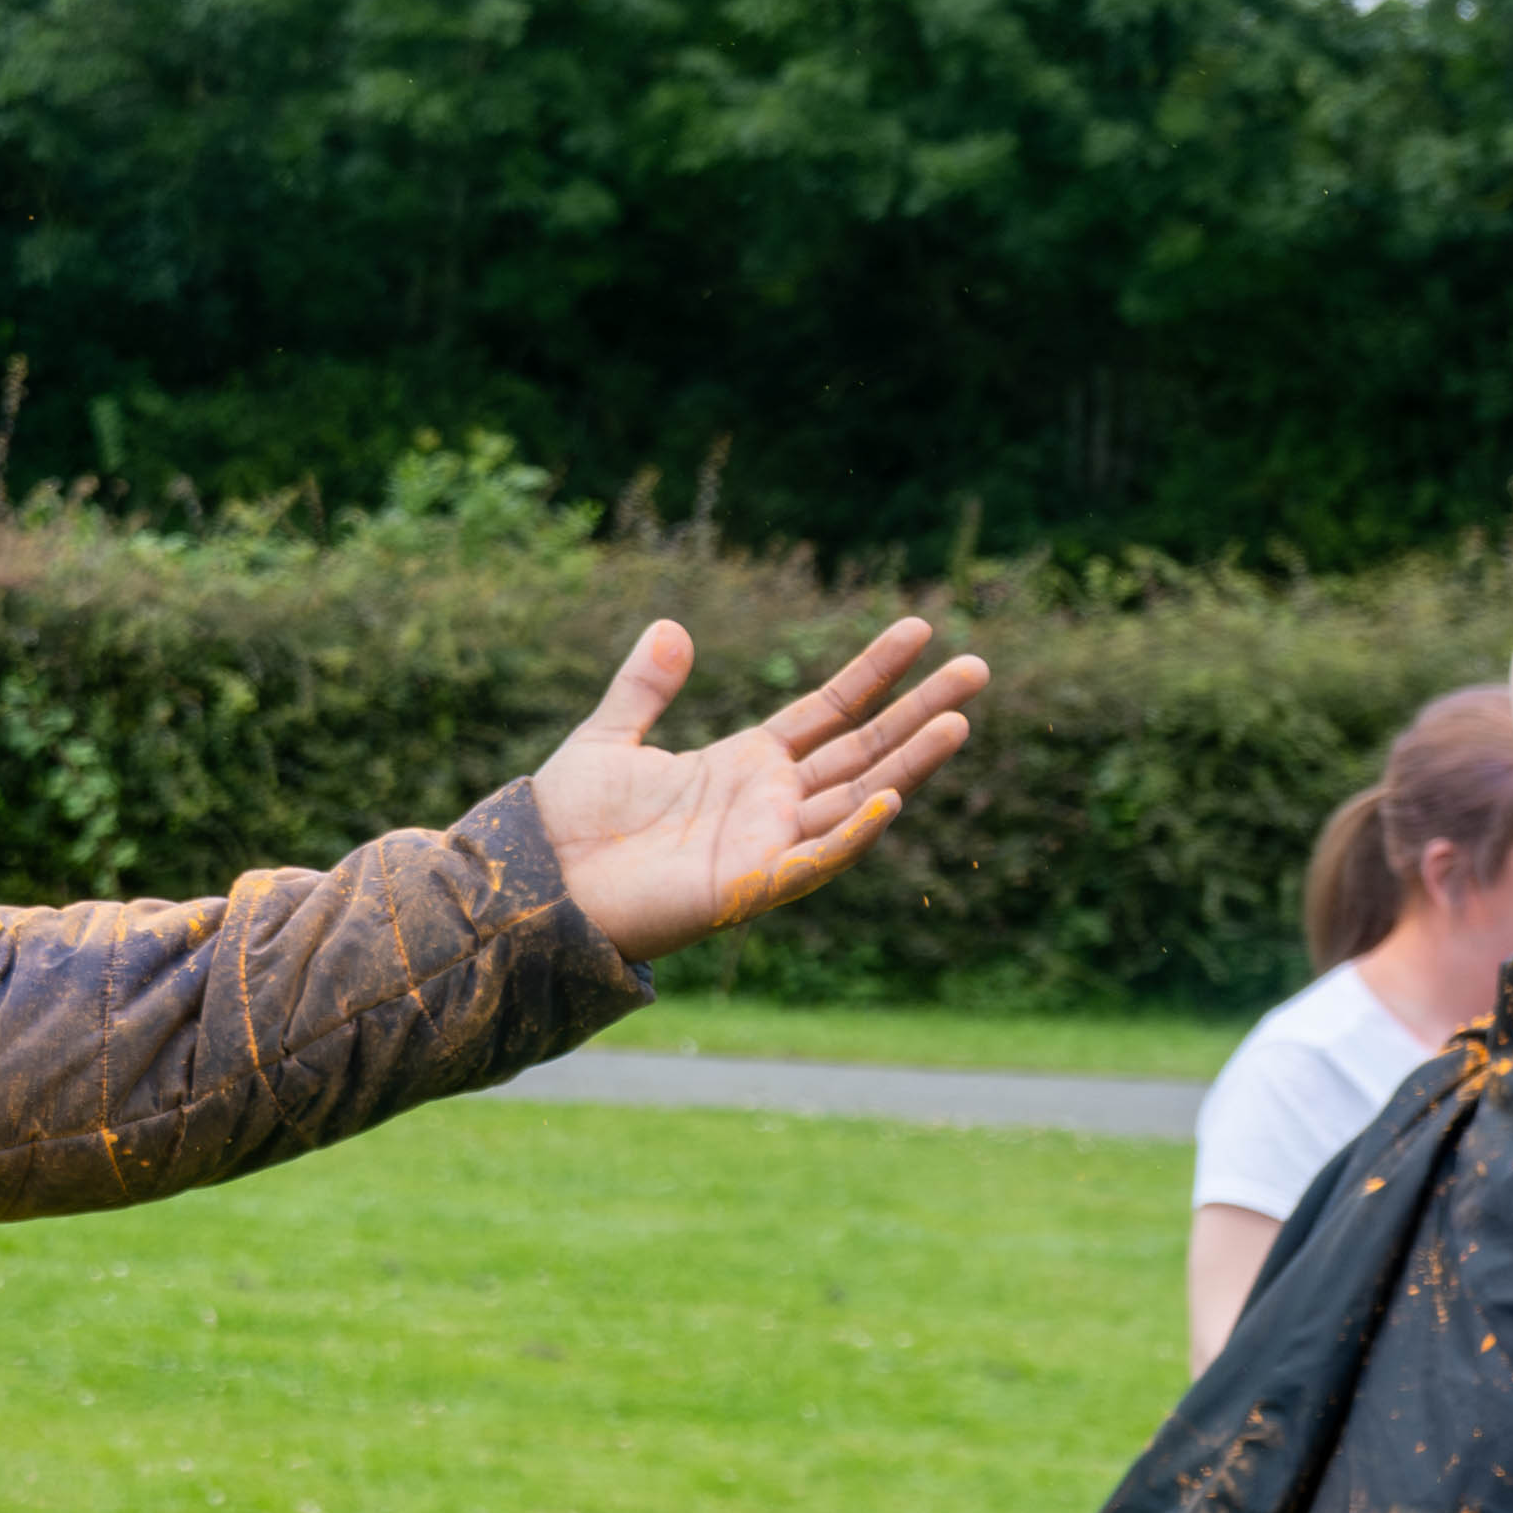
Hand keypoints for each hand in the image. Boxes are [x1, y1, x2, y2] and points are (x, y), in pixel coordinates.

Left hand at [534, 617, 986, 965]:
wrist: (534, 881)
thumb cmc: (568, 821)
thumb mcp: (608, 737)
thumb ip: (644, 687)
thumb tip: (673, 626)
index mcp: (744, 763)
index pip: (828, 710)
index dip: (874, 671)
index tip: (918, 628)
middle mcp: (769, 802)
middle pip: (863, 748)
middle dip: (919, 710)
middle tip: (979, 668)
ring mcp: (765, 843)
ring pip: (857, 798)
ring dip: (909, 763)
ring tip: (960, 721)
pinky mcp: (747, 885)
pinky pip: (814, 859)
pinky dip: (852, 832)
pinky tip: (889, 798)